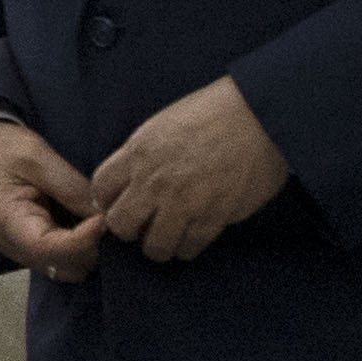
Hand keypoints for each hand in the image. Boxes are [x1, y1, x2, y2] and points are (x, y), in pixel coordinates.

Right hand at [0, 116, 104, 282]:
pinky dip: (76, 246)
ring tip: (94, 218)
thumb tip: (106, 212)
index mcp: (7, 222)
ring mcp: (18, 249)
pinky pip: (59, 258)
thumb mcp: (37, 156)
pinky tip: (82, 221)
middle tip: (104, 215)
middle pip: (63, 267)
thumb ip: (71, 187)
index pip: (51, 249)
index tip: (104, 217)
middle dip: (89, 246)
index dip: (85, 239)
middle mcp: (11, 245)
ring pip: (65, 268)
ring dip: (85, 249)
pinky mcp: (27, 245)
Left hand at [90, 76, 291, 262]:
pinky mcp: (212, 218)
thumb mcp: (164, 124)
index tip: (120, 204)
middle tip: (144, 223)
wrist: (260, 114)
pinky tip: (194, 234)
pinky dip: (188, 246)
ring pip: (154, 246)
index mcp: (139, 152)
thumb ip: (141, 154)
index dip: (108, 200)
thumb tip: (127, 183)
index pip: (101, 189)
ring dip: (159, 244)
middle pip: (120, 225)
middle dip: (129, 228)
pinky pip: (188, 248)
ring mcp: (184, 203)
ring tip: (171, 234)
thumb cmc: (214, 112)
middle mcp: (155, 181)